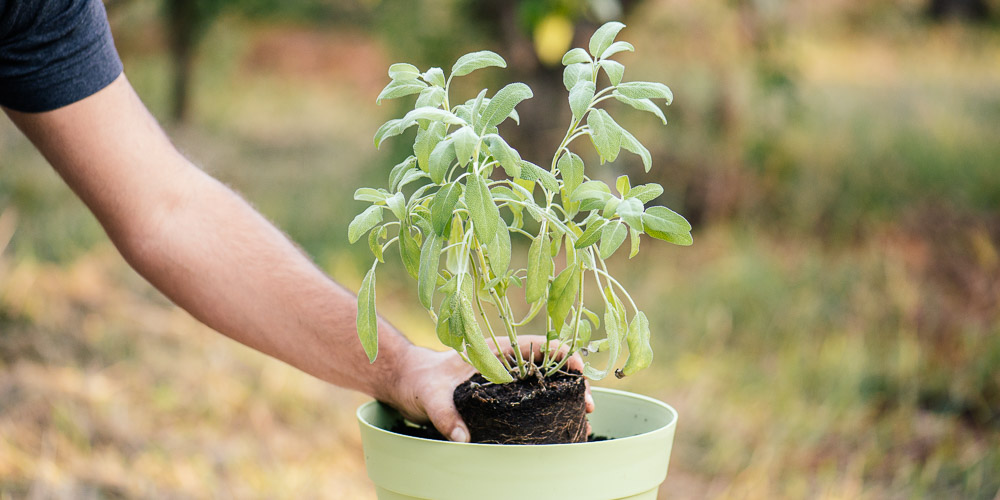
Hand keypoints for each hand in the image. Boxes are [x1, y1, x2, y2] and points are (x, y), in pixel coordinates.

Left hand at [382, 337, 593, 442]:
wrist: (410, 383)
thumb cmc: (421, 382)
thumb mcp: (431, 397)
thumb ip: (446, 416)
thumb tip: (462, 438)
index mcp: (494, 351)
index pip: (536, 345)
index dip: (561, 354)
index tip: (578, 369)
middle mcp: (506, 361)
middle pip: (550, 365)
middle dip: (574, 381)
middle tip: (589, 403)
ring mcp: (508, 377)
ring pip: (547, 382)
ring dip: (569, 396)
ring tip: (586, 417)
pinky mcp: (505, 394)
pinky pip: (535, 396)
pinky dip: (553, 407)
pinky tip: (566, 424)